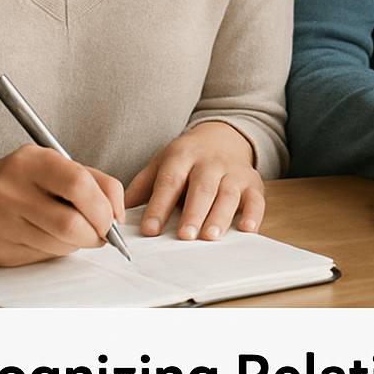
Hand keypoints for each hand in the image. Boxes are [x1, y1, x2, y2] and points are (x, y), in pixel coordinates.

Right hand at [0, 143, 124, 265]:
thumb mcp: (49, 163)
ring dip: (78, 244)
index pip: (79, 184)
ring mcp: (0, 222)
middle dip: (97, 233)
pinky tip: (47, 238)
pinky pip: (42, 258)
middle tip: (101, 233)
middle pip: (72, 224)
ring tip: (74, 232)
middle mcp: (11, 190)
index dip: (104, 206)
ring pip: (60, 245)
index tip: (112, 217)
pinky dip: (56, 251)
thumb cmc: (15, 179)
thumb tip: (119, 214)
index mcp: (31, 160)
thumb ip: (91, 179)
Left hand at [124, 121, 263, 240]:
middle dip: (194, 212)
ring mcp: (233, 171)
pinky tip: (247, 229)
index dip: (159, 206)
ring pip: (228, 193)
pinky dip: (254, 214)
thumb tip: (117, 214)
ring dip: (220, 215)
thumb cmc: (187, 159)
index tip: (150, 230)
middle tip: (185, 235)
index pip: (169, 181)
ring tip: (210, 237)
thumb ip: (142, 188)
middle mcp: (209, 163)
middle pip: (201, 187)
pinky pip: (256, 198)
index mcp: (182, 157)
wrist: (223, 136)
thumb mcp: (161, 163)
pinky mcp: (252, 182)